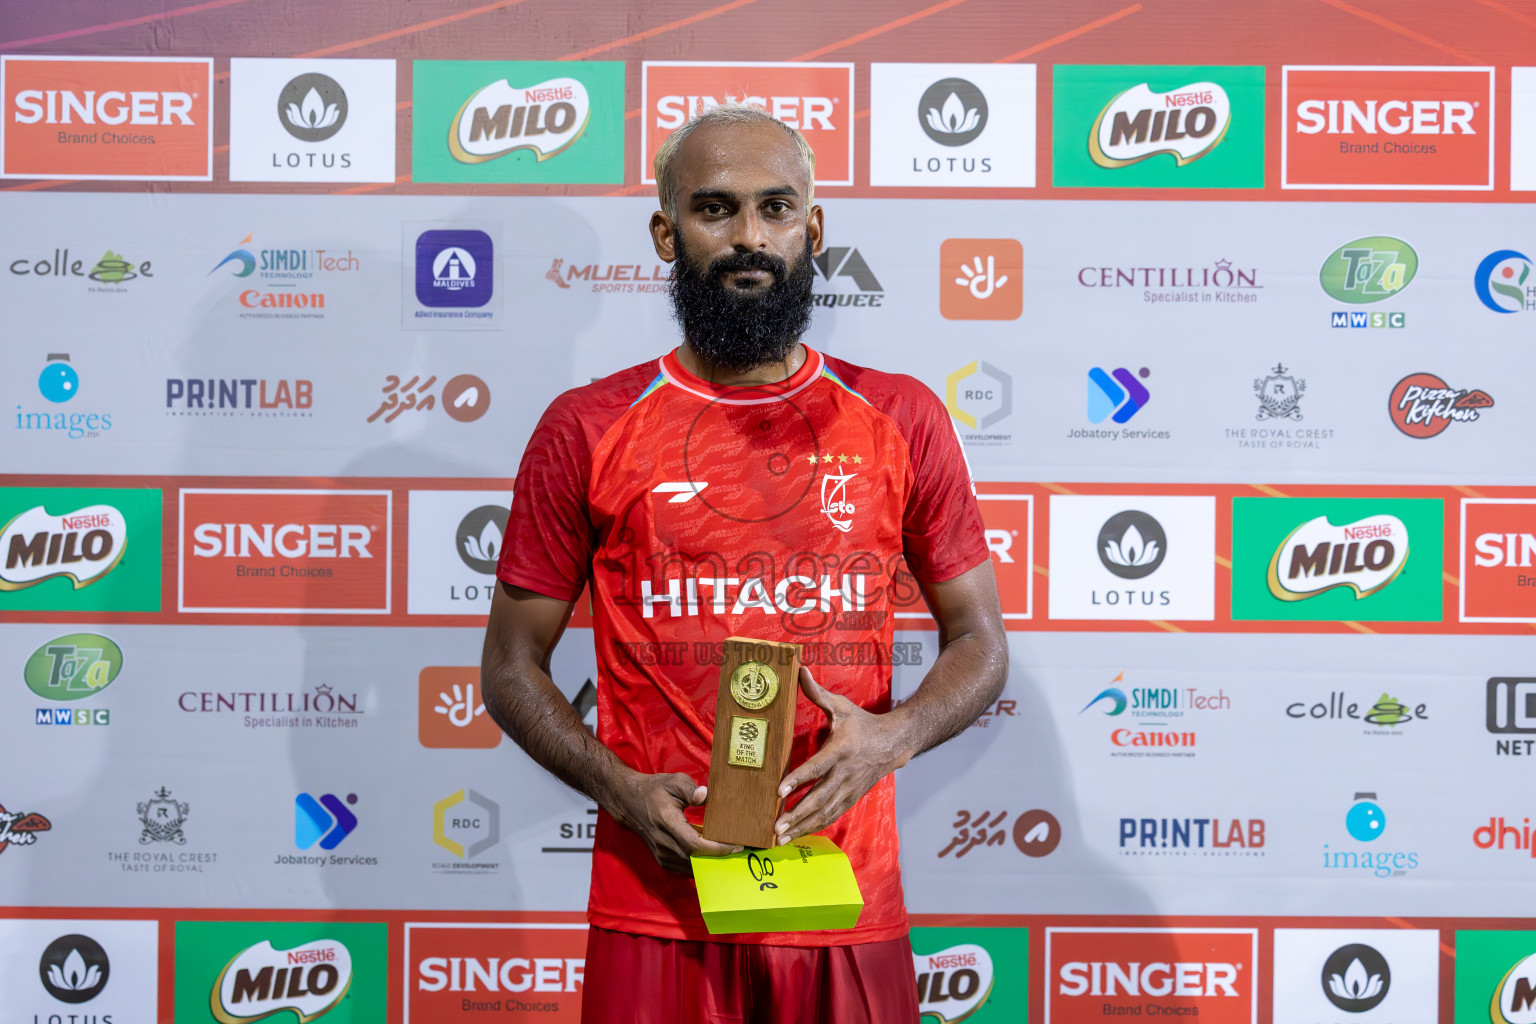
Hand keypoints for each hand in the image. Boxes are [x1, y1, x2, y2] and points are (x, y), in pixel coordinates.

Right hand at [606, 771, 741, 874]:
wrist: (629, 802)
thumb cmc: (655, 790)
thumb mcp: (673, 781)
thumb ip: (690, 789)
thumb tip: (705, 795)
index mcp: (667, 822)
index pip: (695, 844)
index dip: (717, 849)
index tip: (736, 845)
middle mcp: (663, 842)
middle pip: (695, 859)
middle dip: (719, 857)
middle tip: (740, 850)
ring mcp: (661, 854)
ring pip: (691, 866)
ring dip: (711, 863)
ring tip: (731, 854)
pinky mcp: (662, 859)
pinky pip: (685, 867)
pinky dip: (700, 864)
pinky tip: (714, 857)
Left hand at [773, 667, 914, 843]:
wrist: (895, 743)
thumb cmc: (862, 723)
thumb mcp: (842, 706)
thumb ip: (817, 693)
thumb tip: (799, 670)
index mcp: (841, 750)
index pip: (817, 767)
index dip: (798, 779)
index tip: (779, 791)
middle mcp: (845, 773)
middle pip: (819, 797)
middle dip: (796, 814)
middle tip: (775, 826)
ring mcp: (849, 789)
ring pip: (824, 812)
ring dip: (802, 826)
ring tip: (780, 837)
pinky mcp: (851, 798)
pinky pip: (831, 816)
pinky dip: (813, 827)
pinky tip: (796, 835)